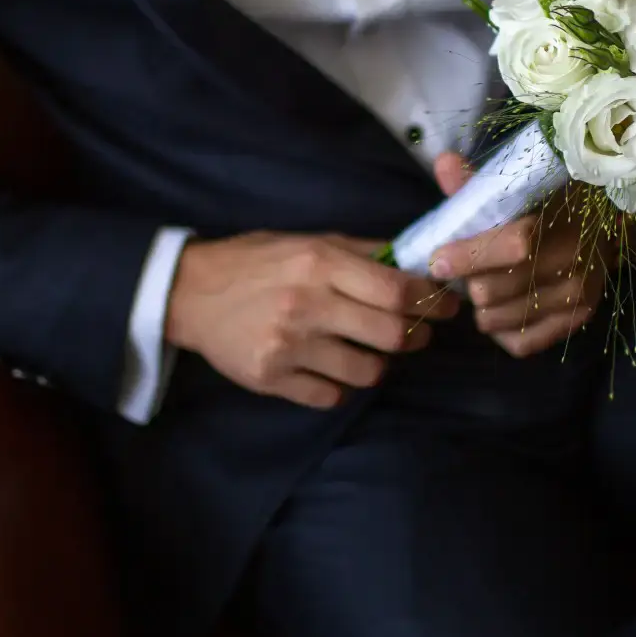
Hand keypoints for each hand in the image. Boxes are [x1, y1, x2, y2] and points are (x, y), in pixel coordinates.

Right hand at [165, 232, 455, 408]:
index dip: (430, 301)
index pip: (395, 290)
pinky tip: (331, 368)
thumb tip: (415, 263)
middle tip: (417, 334)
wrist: (190, 292)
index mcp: (319, 264)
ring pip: (366, 372)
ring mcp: (288, 347)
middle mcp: (307, 305)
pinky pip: (329, 396)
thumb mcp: (309, 241)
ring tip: (368, 351)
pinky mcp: (271, 379)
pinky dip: (338, 386)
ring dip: (377, 364)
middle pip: (390, 335)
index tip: (445, 306)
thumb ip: (361, 252)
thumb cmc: (257, 261)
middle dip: (415, 337)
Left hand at [427, 153, 610, 357]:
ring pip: (496, 321)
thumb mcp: (516, 186)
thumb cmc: (551, 201)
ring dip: (482, 307)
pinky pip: (519, 343)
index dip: (465, 257)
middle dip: (469, 282)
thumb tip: (443, 163)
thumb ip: (477, 181)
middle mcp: (571, 264)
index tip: (438, 259)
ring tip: (486, 287)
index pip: (509, 248)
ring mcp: (576, 297)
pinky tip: (503, 309)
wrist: (606, 223)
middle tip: (468, 271)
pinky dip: (502, 331)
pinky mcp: (578, 321)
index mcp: (557, 222)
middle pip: (490, 291)